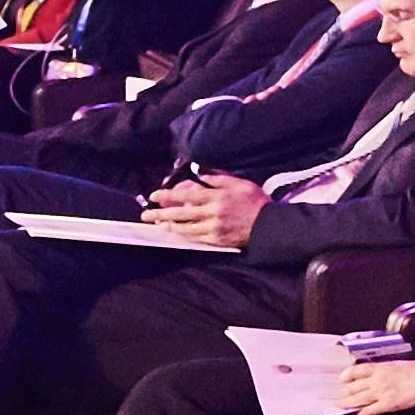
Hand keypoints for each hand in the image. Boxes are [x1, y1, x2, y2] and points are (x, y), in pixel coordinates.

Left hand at [150, 171, 270, 249]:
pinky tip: (174, 232)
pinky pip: (194, 237)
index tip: (155, 195)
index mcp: (217, 197)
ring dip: (168, 225)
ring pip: (184, 227)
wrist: (269, 224)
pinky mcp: (216, 239)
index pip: (187, 195)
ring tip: (156, 223)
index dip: (168, 195)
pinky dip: (182, 234)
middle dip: (160, 213)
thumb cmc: (255, 201)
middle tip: (145, 214)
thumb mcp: (240, 183)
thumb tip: (201, 175)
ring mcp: (213, 227)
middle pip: (181, 213)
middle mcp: (212, 212)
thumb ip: (219, 179)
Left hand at [332, 348, 414, 414]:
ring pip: (356, 399)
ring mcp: (381, 392)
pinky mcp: (388, 405)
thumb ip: (386, 370)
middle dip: (343, 393)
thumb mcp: (399, 364)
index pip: (356, 370)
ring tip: (338, 407)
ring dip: (345, 404)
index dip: (346, 376)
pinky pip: (367, 412)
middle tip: (337, 398)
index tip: (341, 380)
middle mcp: (377, 379)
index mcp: (381, 367)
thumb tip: (378, 375)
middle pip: (353, 387)